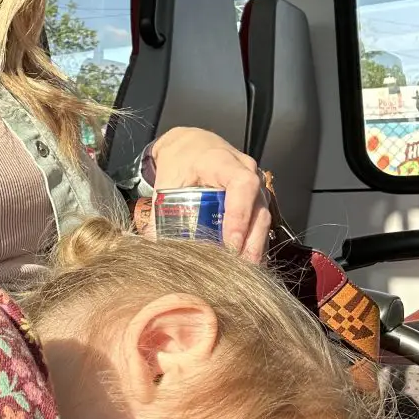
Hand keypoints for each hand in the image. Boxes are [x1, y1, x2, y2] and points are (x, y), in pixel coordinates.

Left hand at [150, 127, 269, 262]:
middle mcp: (247, 172)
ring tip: (243, 273)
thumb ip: (160, 211)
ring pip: (263, 219)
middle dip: (250, 243)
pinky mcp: (256, 199)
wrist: (191, 145)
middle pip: (259, 209)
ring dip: (255, 247)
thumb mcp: (167, 180)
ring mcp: (255, 186)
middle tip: (238, 269)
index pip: (242, 185)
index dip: (239, 215)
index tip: (230, 243)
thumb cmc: (181, 160)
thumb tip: (155, 246)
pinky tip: (246, 263)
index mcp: (223, 162)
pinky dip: (254, 243)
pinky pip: (260, 222)